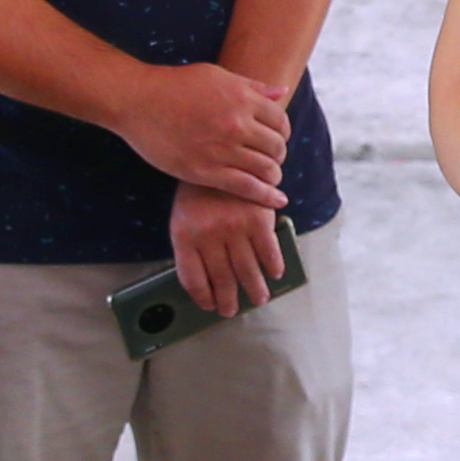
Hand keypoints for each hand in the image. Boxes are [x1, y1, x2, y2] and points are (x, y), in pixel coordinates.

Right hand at [117, 60, 293, 203]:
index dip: (283, 133)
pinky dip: (266, 196)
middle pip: (276, 147)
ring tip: (270, 179)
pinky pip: (246, 187)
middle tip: (272, 160)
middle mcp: (237, 124)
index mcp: (242, 99)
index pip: (280, 121)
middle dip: (278, 155)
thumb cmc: (174, 85)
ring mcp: (222, 149)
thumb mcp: (216, 76)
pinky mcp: (205, 171)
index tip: (277, 139)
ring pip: (265, 169)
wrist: (138, 101)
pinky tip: (276, 200)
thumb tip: (281, 91)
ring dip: (273, 175)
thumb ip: (251, 86)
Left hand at [172, 183, 292, 319]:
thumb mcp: (184, 214)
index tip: (210, 305)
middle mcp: (209, 236)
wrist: (220, 150)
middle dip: (228, 300)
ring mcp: (234, 228)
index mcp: (184, 235)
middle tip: (232, 310)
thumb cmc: (200, 187)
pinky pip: (269, 252)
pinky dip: (273, 266)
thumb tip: (205, 279)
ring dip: (254, 289)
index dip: (202, 297)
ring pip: (247, 270)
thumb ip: (191, 244)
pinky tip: (274, 273)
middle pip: (221, 279)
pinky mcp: (258, 219)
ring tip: (259, 298)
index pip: (193, 278)